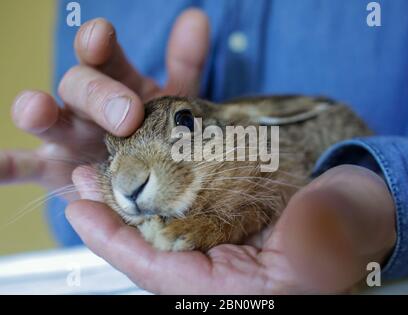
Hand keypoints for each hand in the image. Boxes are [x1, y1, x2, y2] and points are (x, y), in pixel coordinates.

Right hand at [0, 9, 208, 201]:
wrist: (143, 179)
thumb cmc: (157, 135)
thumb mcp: (176, 103)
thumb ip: (184, 65)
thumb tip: (196, 19)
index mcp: (115, 84)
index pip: (101, 55)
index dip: (97, 43)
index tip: (100, 37)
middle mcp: (86, 106)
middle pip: (79, 85)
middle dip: (98, 95)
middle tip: (127, 116)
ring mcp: (66, 136)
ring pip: (46, 117)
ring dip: (35, 110)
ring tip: (35, 109)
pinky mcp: (51, 170)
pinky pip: (23, 166)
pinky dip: (4, 166)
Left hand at [67, 164, 396, 293]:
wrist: (365, 200)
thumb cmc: (359, 219)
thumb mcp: (346, 230)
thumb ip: (323, 236)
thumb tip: (304, 234)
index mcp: (245, 288)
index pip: (164, 275)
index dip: (118, 245)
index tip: (81, 211)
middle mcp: (226, 269)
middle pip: (153, 250)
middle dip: (115, 217)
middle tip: (83, 181)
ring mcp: (225, 242)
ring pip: (163, 228)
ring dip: (131, 199)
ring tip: (101, 170)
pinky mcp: (228, 218)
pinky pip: (183, 210)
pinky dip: (158, 190)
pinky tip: (143, 169)